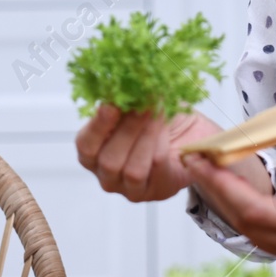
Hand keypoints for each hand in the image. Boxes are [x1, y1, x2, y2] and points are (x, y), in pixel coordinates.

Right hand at [76, 104, 219, 202]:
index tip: (111, 105)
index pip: (85, 145)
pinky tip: (167, 130)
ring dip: (147, 137)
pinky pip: (157, 171)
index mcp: (93, 153)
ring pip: (133, 170)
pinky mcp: (157, 191)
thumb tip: (123, 85)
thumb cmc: (157, 119)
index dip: (97, 126)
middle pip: (108, 161)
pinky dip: (162, 146)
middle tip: (144, 104)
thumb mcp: (138, 104)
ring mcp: (131, 189)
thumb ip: (126, 100)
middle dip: (128, 129)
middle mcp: (107, 175)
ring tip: (158, 113)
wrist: (190, 135)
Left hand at [183, 153, 275, 272]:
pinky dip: (247, 215)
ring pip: (252, 233)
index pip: (253, 209)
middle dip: (216, 190)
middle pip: (244, 222)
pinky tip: (242, 196)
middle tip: (196, 163)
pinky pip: (265, 237)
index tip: (199, 162)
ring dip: (228, 203)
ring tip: (211, 175)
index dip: (221, 184)